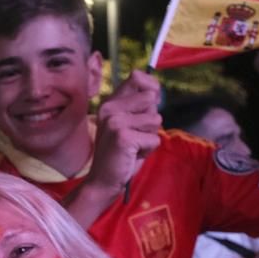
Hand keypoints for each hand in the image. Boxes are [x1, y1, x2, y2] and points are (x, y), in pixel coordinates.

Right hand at [87, 70, 162, 192]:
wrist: (103, 180)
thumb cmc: (120, 153)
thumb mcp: (128, 123)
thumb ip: (139, 105)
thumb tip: (155, 91)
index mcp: (110, 102)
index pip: (137, 77)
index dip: (151, 88)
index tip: (149, 104)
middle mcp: (110, 108)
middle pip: (151, 98)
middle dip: (151, 119)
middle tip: (136, 134)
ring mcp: (115, 121)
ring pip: (155, 119)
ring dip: (150, 136)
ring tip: (134, 145)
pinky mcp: (123, 137)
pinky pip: (154, 138)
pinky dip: (148, 149)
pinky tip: (132, 154)